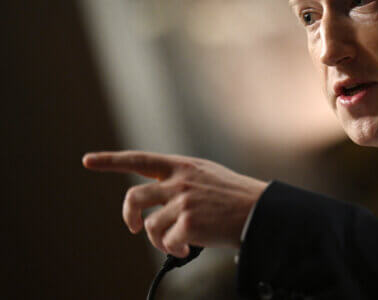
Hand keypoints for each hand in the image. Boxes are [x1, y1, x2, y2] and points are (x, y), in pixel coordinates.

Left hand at [82, 151, 266, 256]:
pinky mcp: (187, 223)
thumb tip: (158, 204)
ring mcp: (182, 202)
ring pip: (150, 226)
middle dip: (129, 216)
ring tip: (176, 242)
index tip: (88, 161)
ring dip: (158, 239)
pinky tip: (191, 247)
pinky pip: (168, 242)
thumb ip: (181, 181)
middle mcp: (179, 181)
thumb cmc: (237, 197)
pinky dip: (176, 248)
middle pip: (134, 197)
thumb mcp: (208, 176)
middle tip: (135, 227)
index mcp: (183, 166)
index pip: (139, 159)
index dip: (110, 160)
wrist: (260, 211)